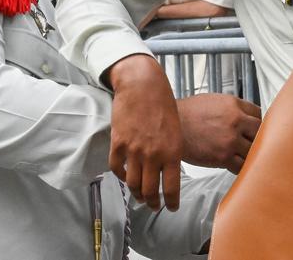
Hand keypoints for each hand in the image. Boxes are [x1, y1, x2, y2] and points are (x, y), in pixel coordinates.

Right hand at [107, 54, 182, 210]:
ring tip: (139, 196)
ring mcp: (134, 149)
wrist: (142, 85)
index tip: (171, 207)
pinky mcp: (118, 143)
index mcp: (172, 150)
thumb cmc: (163, 102)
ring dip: (136, 194)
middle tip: (153, 206)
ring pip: (132, 184)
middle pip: (150, 191)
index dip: (171, 202)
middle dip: (152, 203)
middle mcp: (153, 154)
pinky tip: (125, 177)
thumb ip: (172, 150)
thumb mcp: (176, 128)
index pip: (172, 187)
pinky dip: (120, 176)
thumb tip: (167, 169)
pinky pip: (116, 168)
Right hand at [177, 93, 260, 172]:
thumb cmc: (189, 114)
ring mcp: (230, 140)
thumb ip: (232, 107)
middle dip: (256, 137)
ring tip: (243, 154)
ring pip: (254, 149)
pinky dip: (241, 166)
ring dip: (250, 153)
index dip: (257, 122)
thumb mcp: (214, 100)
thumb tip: (245, 116)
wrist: (170, 128)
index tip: (254, 128)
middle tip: (250, 142)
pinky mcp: (223, 157)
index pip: (259, 113)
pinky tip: (235, 164)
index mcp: (234, 104)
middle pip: (260, 131)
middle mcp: (235, 121)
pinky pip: (242, 165)